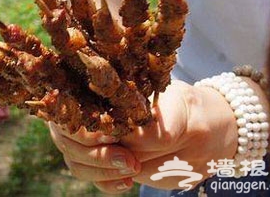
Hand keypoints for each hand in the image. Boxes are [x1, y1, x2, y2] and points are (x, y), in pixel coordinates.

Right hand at [49, 80, 237, 192]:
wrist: (204, 135)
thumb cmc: (189, 111)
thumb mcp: (178, 112)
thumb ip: (152, 125)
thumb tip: (129, 137)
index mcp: (102, 87)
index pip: (70, 103)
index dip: (80, 124)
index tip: (107, 136)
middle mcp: (92, 111)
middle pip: (66, 135)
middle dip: (93, 152)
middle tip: (128, 159)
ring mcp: (95, 138)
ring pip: (75, 159)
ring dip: (100, 169)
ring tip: (133, 168)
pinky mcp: (104, 161)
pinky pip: (91, 177)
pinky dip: (107, 182)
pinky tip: (128, 181)